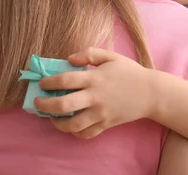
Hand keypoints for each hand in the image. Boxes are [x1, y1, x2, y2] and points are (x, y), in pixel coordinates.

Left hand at [34, 47, 154, 138]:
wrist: (150, 93)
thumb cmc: (130, 72)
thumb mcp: (111, 56)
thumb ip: (89, 53)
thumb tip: (69, 59)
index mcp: (94, 78)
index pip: (65, 80)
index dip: (49, 82)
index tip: (41, 84)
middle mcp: (95, 97)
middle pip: (63, 104)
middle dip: (45, 105)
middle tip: (38, 103)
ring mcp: (100, 113)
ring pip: (72, 124)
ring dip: (57, 123)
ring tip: (51, 118)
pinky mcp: (106, 124)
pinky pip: (86, 133)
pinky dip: (75, 132)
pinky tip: (70, 125)